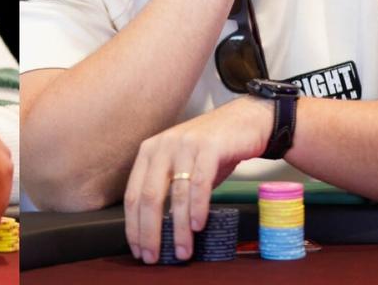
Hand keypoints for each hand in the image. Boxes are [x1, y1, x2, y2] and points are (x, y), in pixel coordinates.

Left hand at [123, 96, 273, 263]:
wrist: (245, 120)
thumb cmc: (212, 150)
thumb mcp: (181, 166)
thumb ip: (167, 190)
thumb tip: (158, 231)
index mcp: (149, 151)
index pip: (133, 194)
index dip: (134, 226)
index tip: (138, 250)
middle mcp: (163, 146)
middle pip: (149, 196)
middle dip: (150, 232)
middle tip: (154, 258)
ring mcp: (185, 144)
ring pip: (176, 193)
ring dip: (178, 228)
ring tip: (183, 249)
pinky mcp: (209, 146)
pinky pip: (200, 183)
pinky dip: (197, 207)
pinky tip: (198, 225)